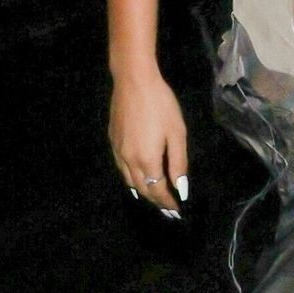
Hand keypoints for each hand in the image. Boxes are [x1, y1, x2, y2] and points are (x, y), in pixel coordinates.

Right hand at [109, 70, 189, 216]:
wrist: (133, 81)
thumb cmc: (161, 105)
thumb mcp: (176, 133)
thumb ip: (178, 163)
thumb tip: (180, 189)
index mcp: (147, 160)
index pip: (158, 190)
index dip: (167, 202)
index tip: (177, 211)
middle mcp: (129, 161)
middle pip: (142, 188)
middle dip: (156, 201)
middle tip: (167, 210)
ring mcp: (118, 151)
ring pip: (129, 181)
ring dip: (142, 192)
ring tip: (153, 199)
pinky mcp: (113, 141)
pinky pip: (121, 169)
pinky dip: (131, 179)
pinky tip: (136, 178)